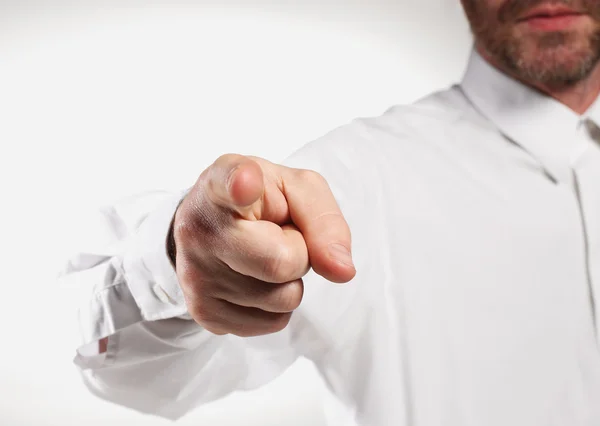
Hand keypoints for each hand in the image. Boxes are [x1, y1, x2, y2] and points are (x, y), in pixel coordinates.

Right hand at [171, 154, 355, 336]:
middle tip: (276, 235)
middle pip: (283, 262)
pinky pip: (274, 322)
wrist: (209, 224)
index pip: (229, 182)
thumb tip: (342, 272)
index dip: (240, 183)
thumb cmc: (259, 202)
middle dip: (298, 253)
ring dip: (286, 281)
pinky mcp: (203, 313)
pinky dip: (275, 304)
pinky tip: (252, 277)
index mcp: (221, 184)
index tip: (246, 180)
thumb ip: (325, 222)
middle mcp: (199, 228)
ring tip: (260, 254)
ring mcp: (195, 275)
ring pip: (283, 299)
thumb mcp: (297, 191)